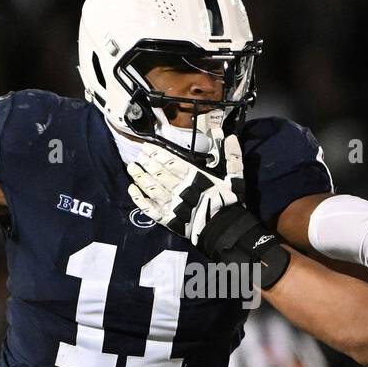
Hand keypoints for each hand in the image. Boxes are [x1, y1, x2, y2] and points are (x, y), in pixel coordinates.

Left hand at [127, 135, 244, 243]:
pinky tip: (131, 190)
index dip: (158, 154)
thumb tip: (230, 136)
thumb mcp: (235, 178)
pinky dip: (140, 200)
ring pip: (153, 189)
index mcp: (196, 178)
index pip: (173, 162)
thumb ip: (233, 157)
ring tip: (131, 167)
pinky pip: (150, 209)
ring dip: (140, 177)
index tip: (147, 147)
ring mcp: (173, 205)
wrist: (226, 230)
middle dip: (148, 163)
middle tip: (138, 155)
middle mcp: (181, 190)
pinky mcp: (169, 220)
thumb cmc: (229, 203)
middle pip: (160, 174)